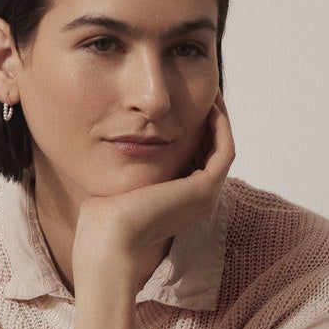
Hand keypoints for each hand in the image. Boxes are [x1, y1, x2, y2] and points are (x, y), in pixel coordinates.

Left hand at [73, 91, 235, 265]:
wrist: (108, 237)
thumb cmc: (103, 215)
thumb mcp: (121, 181)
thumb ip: (129, 163)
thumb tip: (118, 139)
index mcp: (181, 201)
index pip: (197, 159)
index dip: (196, 130)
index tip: (185, 103)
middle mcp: (198, 200)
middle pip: (212, 152)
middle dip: (209, 121)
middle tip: (205, 91)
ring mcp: (204, 197)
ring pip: (222, 149)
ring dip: (219, 119)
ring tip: (210, 92)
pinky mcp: (205, 190)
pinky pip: (224, 150)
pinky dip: (220, 125)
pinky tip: (209, 103)